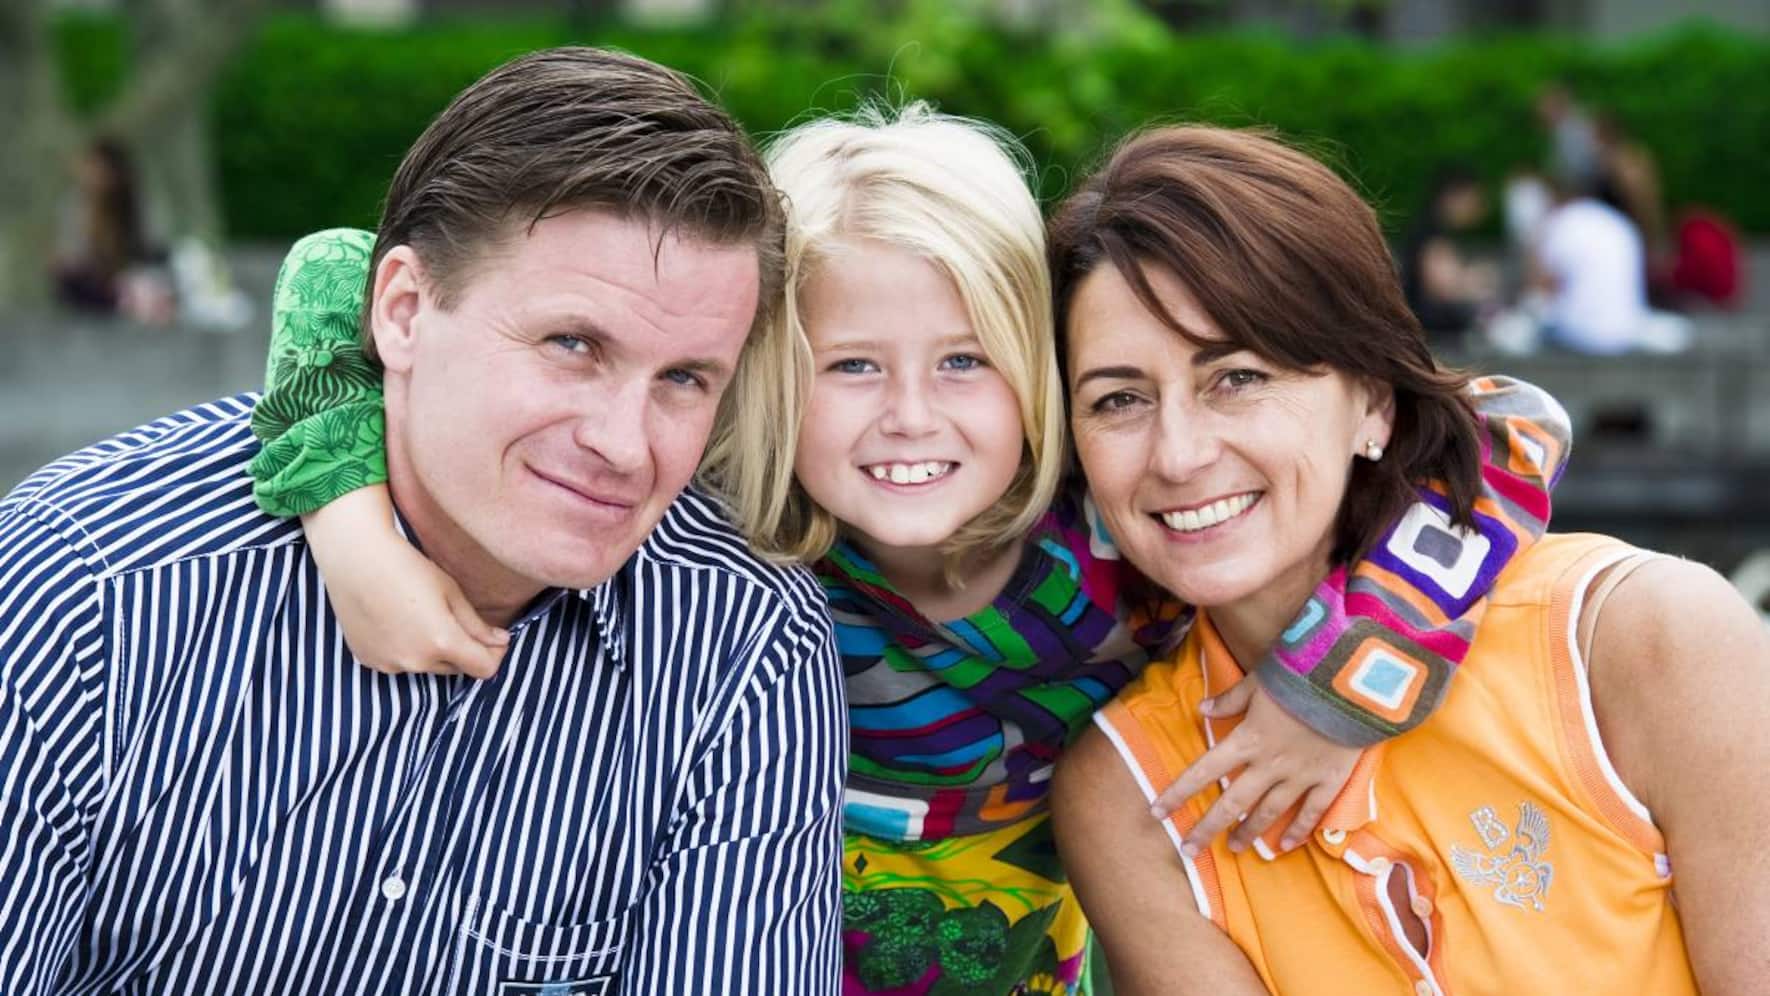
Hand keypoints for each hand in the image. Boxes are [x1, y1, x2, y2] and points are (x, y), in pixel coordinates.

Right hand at [304, 487, 508, 677]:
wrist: (354, 558)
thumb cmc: (407, 567)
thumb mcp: (451, 592)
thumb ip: (477, 624)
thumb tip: (502, 642)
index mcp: (442, 642)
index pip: (484, 669)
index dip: (494, 655)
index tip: (494, 640)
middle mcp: (416, 661)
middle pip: (455, 667)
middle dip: (461, 650)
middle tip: (451, 618)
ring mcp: (388, 664)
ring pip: (425, 666)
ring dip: (431, 651)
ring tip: (419, 615)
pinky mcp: (367, 660)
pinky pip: (397, 662)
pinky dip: (404, 649)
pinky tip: (395, 622)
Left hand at [1150, 679, 1360, 855]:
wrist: (1353, 684)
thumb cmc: (1302, 676)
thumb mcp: (1259, 681)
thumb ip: (1230, 699)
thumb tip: (1202, 709)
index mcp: (1247, 740)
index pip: (1203, 772)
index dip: (1178, 793)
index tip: (1157, 812)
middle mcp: (1269, 765)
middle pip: (1231, 803)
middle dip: (1206, 829)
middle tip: (1188, 851)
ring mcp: (1300, 776)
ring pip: (1268, 812)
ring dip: (1248, 832)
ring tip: (1234, 848)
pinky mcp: (1329, 780)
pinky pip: (1311, 812)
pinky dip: (1298, 831)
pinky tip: (1285, 846)